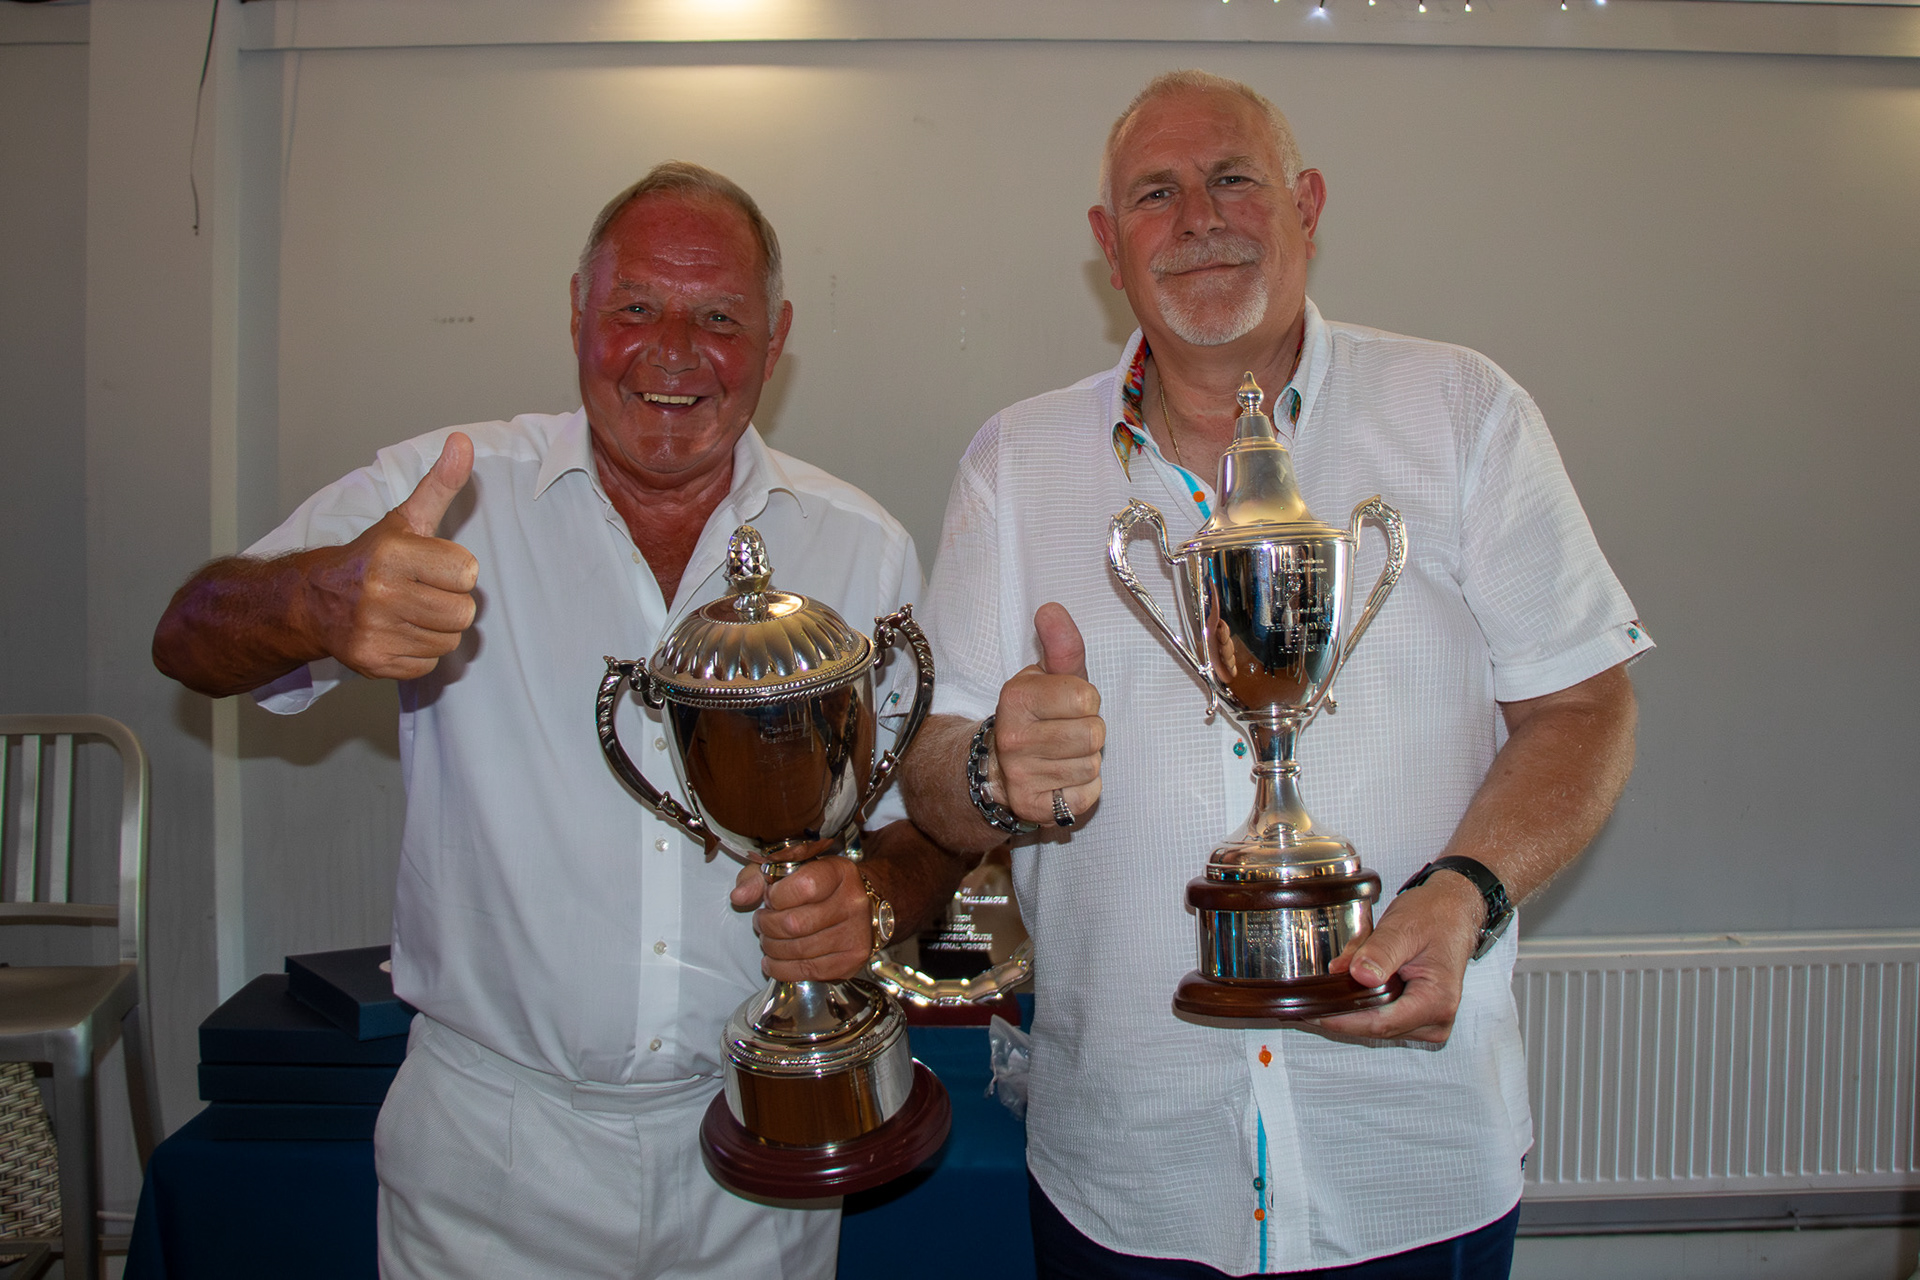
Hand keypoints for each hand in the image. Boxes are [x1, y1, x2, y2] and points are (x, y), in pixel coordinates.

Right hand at [303, 433, 478, 680]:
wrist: (312, 600)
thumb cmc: (371, 558)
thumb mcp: (406, 518)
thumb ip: (440, 484)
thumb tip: (464, 442)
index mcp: (393, 554)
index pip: (467, 572)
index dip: (454, 569)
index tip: (429, 565)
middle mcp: (381, 594)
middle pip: (463, 612)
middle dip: (450, 601)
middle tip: (422, 591)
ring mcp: (374, 632)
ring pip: (449, 640)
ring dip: (436, 628)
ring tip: (409, 611)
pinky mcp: (373, 662)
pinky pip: (428, 663)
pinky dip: (419, 651)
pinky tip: (397, 632)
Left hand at [729, 856, 872, 981]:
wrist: (864, 903)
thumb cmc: (821, 885)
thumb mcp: (790, 869)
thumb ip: (759, 878)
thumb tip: (739, 897)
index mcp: (839, 872)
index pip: (803, 887)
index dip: (775, 896)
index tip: (770, 897)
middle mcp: (853, 903)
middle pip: (794, 924)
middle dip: (767, 925)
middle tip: (762, 921)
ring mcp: (855, 934)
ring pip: (797, 951)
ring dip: (772, 947)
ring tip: (768, 939)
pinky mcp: (851, 961)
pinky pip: (807, 971)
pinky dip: (781, 969)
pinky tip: (773, 960)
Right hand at [990, 603, 1104, 826]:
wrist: (999, 767)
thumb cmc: (1037, 714)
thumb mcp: (1047, 676)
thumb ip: (1060, 644)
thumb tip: (1051, 608)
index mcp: (1016, 698)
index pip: (1087, 697)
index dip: (1086, 701)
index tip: (1068, 705)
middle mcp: (1013, 738)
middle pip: (1094, 734)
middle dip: (1089, 732)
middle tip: (1067, 732)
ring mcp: (1021, 776)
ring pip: (1092, 766)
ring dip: (1086, 761)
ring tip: (1062, 755)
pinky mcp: (1034, 808)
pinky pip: (1087, 796)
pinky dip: (1083, 789)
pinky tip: (1061, 779)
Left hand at [1316, 872, 1483, 1043]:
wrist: (1453, 913)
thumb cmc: (1436, 917)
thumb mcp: (1403, 928)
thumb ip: (1380, 952)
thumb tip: (1358, 975)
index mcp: (1436, 1001)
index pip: (1379, 1023)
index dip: (1341, 1019)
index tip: (1312, 1011)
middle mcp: (1436, 1020)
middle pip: (1375, 1027)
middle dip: (1342, 1008)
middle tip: (1312, 991)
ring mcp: (1427, 1022)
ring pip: (1374, 1023)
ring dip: (1353, 1001)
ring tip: (1343, 970)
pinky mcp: (1417, 1017)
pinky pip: (1381, 1016)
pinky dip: (1363, 999)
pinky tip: (1354, 979)